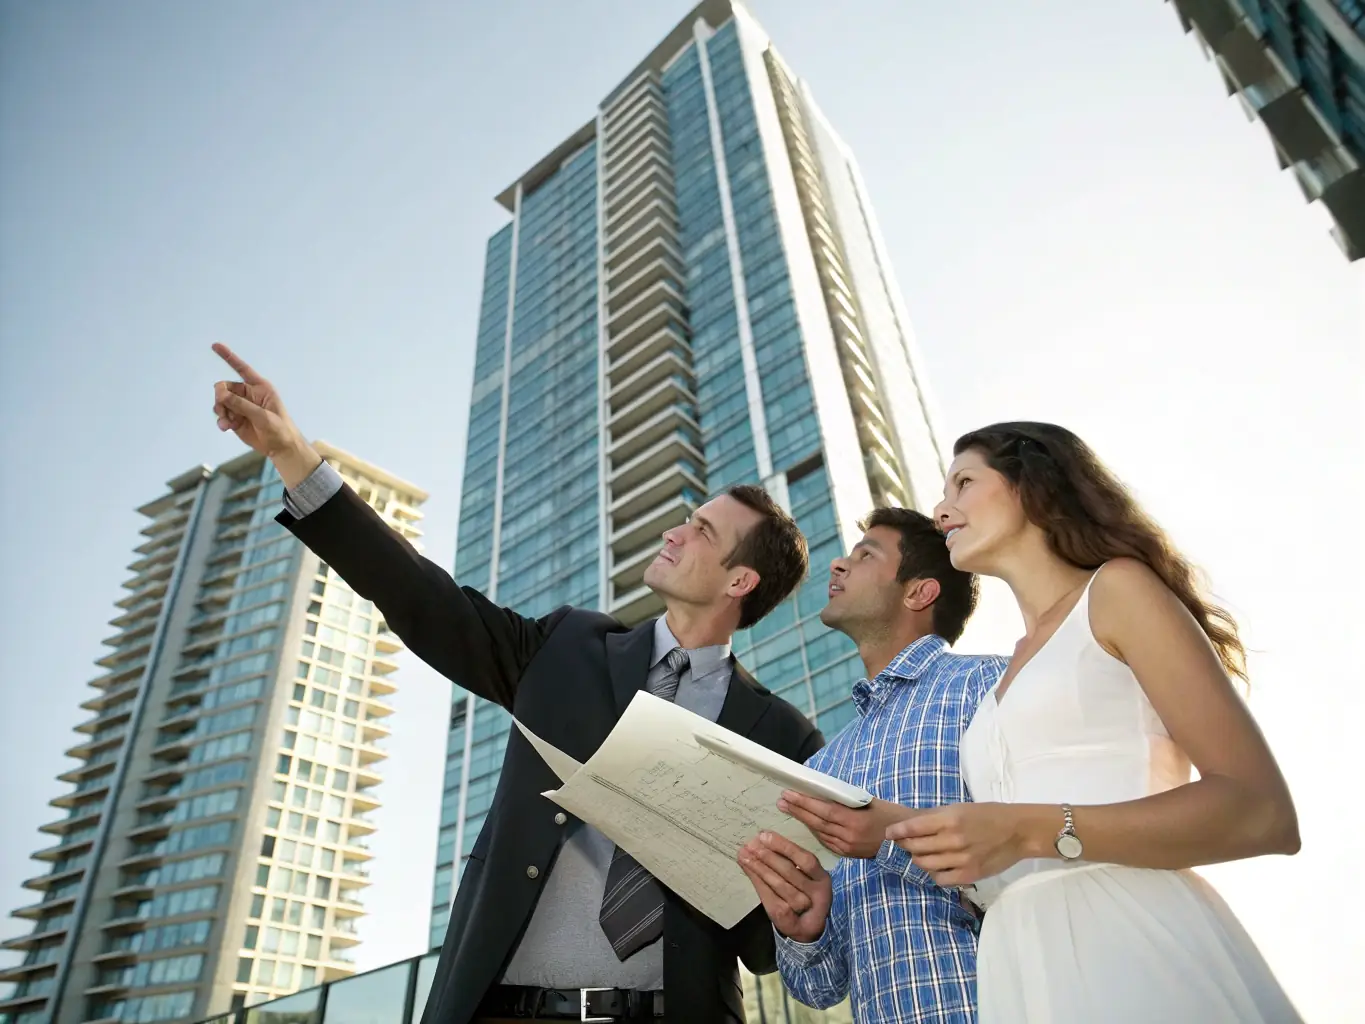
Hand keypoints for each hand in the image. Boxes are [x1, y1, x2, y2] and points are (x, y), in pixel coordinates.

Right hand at [211, 344, 319, 487]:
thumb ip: (241, 404)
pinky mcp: (236, 419)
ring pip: (221, 402)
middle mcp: (248, 394)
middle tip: (224, 408)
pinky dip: (222, 421)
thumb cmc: (279, 429)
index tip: (215, 345)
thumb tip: (220, 393)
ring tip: (227, 422)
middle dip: (221, 397)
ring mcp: (241, 407)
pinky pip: (222, 415)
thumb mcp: (262, 416)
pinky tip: (226, 428)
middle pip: (224, 387)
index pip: (242, 368)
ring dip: (221, 411)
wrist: (281, 448)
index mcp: (259, 387)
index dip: (228, 357)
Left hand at [737, 831, 831, 942]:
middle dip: (769, 857)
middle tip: (752, 845)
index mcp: (821, 878)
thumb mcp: (798, 876)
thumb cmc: (802, 895)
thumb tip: (760, 838)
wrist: (808, 930)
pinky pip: (771, 898)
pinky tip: (749, 870)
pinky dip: (758, 882)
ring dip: (761, 869)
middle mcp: (817, 893)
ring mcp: (803, 909)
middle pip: (791, 872)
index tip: (765, 836)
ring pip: (780, 886)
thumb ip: (783, 859)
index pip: (806, 860)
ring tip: (745, 856)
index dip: (785, 847)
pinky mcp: (788, 919)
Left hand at [778, 792, 908, 858]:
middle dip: (798, 810)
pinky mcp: (849, 854)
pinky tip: (806, 823)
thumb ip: (847, 800)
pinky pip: (827, 842)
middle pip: (818, 822)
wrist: (908, 838)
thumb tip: (823, 791)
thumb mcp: (870, 802)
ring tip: (788, 808)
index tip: (789, 794)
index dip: (805, 803)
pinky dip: (815, 831)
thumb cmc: (891, 814)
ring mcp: (849, 847)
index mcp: (855, 821)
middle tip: (781, 800)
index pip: (824, 810)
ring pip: (820, 833)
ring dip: (803, 820)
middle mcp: (849, 836)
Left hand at [885, 802, 1042, 887]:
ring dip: (919, 859)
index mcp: (950, 819)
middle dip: (906, 845)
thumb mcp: (959, 808)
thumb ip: (936, 818)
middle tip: (904, 843)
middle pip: (916, 848)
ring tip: (921, 854)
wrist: (1018, 832)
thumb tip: (911, 826)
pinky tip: (939, 866)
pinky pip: (940, 879)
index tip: (889, 834)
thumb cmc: (987, 815)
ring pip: (925, 864)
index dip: (897, 832)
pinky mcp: (969, 875)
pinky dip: (935, 873)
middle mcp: (953, 840)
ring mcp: (961, 860)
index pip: (914, 828)